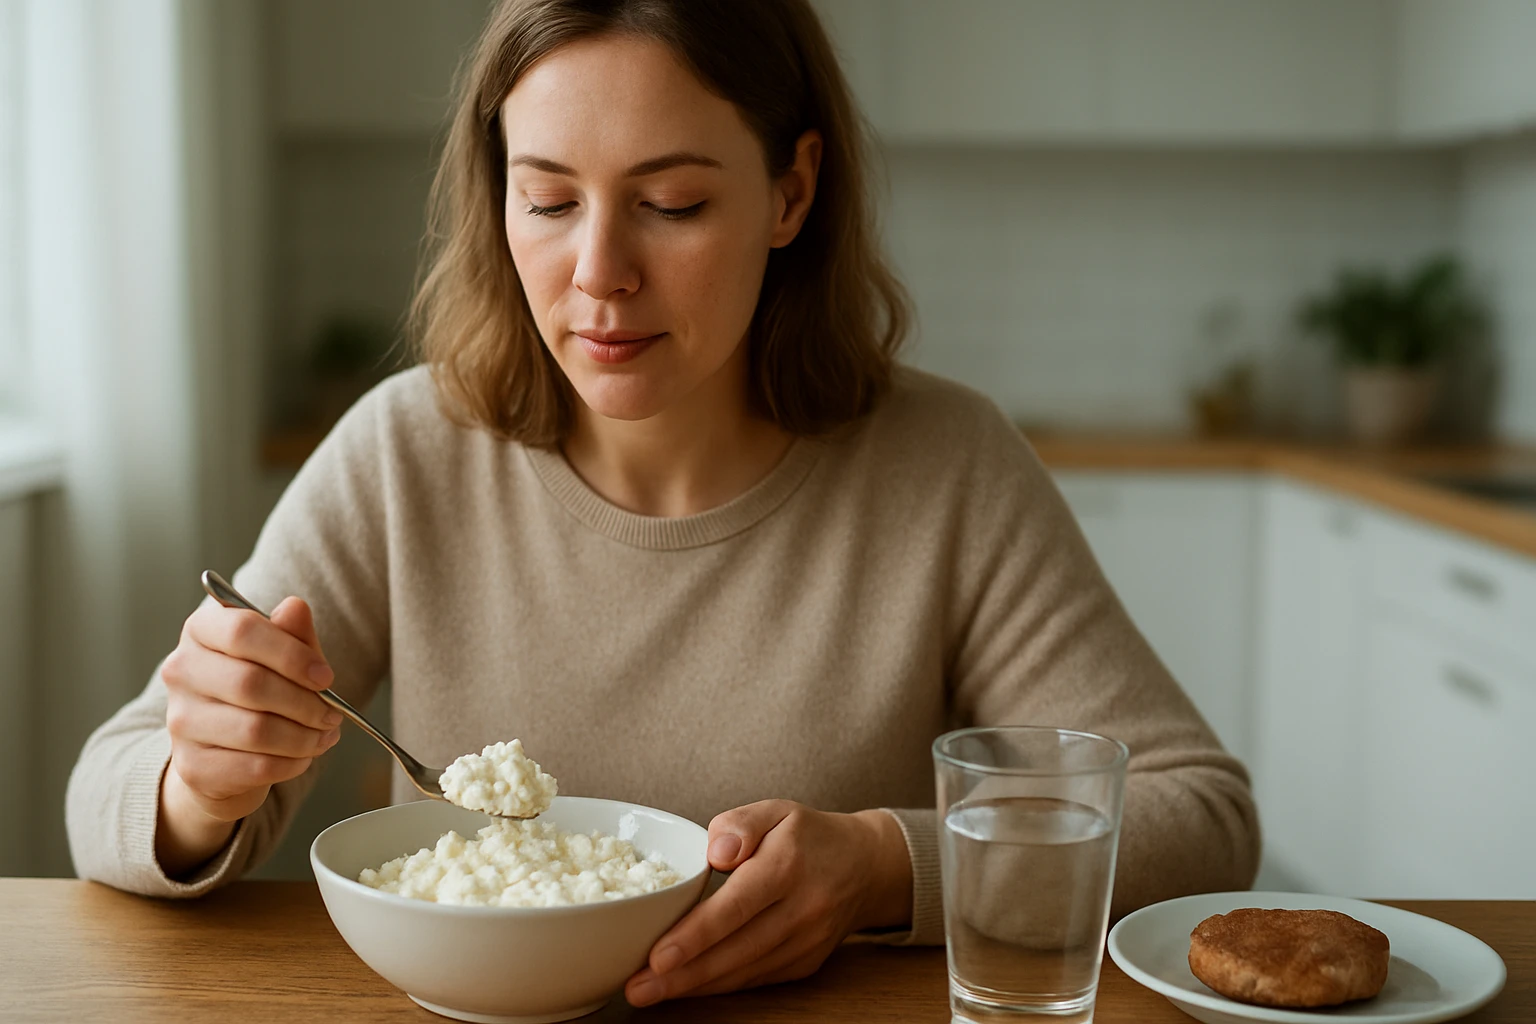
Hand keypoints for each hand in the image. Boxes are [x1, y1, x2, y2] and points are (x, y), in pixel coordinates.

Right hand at [156, 596, 339, 873]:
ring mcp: (182, 721)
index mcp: (201, 631)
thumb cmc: (259, 688)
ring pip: (255, 730)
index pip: (242, 630)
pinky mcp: (193, 765)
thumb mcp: (281, 652)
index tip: (325, 676)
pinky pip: (254, 766)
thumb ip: (291, 631)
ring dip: (304, 736)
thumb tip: (295, 607)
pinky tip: (304, 755)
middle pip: (250, 683)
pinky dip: (291, 763)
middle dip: (305, 702)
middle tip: (333, 713)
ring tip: (324, 734)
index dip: (291, 654)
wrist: (223, 748)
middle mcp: (181, 672)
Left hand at [623, 800, 912, 1006]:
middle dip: (683, 974)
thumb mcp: (777, 810)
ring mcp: (807, 941)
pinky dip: (719, 986)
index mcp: (789, 865)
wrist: (866, 866)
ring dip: (695, 987)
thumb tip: (715, 853)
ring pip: (744, 972)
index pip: (737, 906)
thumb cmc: (810, 837)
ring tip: (649, 991)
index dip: (696, 935)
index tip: (658, 955)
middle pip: (736, 949)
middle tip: (637, 986)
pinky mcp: (806, 963)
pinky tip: (686, 986)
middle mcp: (802, 908)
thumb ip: (741, 823)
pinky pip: (756, 979)